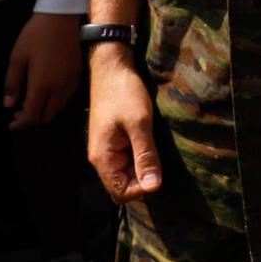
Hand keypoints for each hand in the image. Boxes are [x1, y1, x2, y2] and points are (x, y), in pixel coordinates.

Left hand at [3, 12, 81, 128]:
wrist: (60, 17)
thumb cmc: (35, 35)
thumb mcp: (17, 57)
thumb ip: (12, 83)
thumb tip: (8, 104)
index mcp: (41, 84)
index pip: (32, 116)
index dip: (20, 124)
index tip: (11, 124)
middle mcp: (58, 88)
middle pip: (46, 117)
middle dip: (32, 120)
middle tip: (20, 114)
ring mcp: (70, 82)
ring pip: (58, 109)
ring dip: (45, 112)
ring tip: (33, 103)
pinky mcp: (77, 75)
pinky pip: (67, 98)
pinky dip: (56, 102)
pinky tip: (47, 92)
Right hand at [88, 51, 161, 201]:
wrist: (111, 68)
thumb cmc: (124, 92)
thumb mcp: (139, 123)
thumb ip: (145, 155)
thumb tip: (153, 187)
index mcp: (103, 159)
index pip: (121, 193)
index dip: (142, 189)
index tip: (158, 172)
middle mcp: (101, 160)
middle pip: (122, 188)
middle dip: (142, 183)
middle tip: (159, 164)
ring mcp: (107, 151)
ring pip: (126, 175)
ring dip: (142, 171)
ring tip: (156, 153)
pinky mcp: (114, 142)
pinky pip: (126, 162)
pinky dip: (139, 160)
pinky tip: (150, 146)